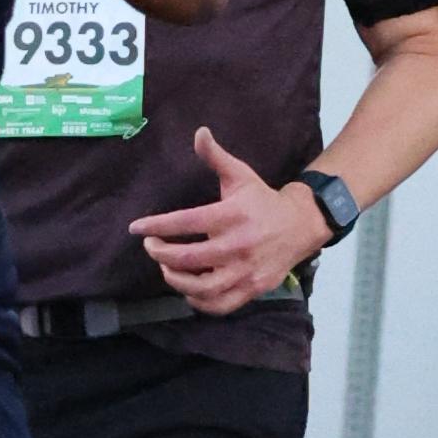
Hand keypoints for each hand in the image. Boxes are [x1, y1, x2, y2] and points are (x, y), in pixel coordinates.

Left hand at [131, 130, 327, 316]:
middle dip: (161, 254)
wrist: (302, 224)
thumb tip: (199, 132)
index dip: (156, 226)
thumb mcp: (241, 175)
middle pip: (188, 258)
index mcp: (231, 215)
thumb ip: (216, 157)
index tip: (136, 228)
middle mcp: (238, 245)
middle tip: (151, 246)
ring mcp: (246, 270)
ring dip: (176, 280)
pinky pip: (221, 304)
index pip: (186, 222)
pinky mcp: (253, 288)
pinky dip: (200, 302)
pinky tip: (189, 291)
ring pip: (202, 287)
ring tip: (167, 269)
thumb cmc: (263, 200)